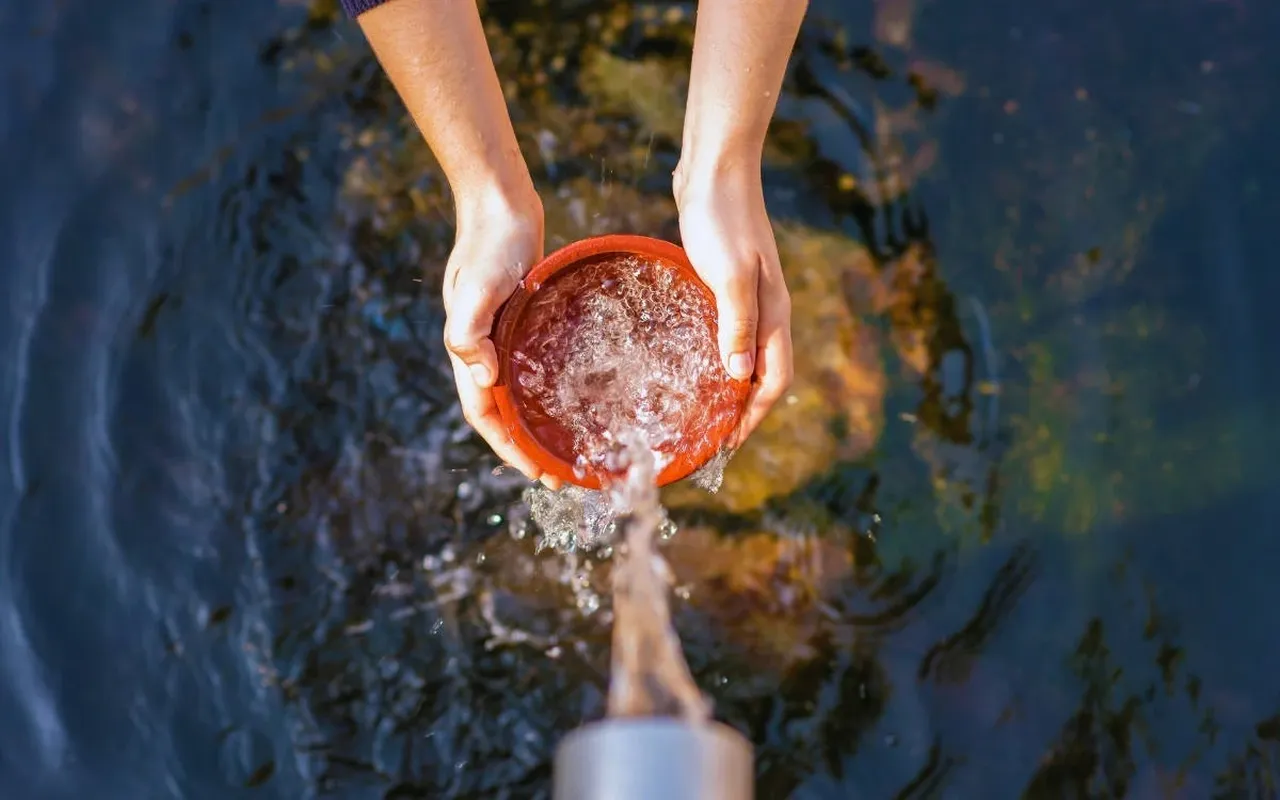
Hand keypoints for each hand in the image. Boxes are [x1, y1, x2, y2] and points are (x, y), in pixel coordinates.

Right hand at [442, 187, 560, 486]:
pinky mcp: (522, 322)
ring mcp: (503, 337)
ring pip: (519, 393)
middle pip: (503, 413)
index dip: (509, 448)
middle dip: (528, 448)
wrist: (500, 205)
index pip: (486, 415)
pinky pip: (534, 367)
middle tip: (563, 475)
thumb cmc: (489, 245)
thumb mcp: (477, 287)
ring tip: (569, 447)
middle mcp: (484, 350)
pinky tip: (575, 397)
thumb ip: (469, 332)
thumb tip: (483, 379)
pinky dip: (549, 389)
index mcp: (469, 351)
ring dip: (539, 424)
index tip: (538, 473)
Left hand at [673, 161, 793, 443]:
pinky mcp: (726, 283)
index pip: (774, 381)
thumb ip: (736, 325)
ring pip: (745, 355)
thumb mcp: (729, 274)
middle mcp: (766, 310)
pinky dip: (715, 356)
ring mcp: (748, 296)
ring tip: (701, 411)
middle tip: (711, 438)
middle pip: (763, 374)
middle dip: (743, 411)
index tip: (727, 444)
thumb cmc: (721, 218)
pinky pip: (727, 332)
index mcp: (772, 313)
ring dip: (729, 386)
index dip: (753, 416)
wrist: (715, 169)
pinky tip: (689, 361)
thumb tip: (738, 378)